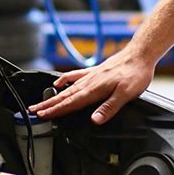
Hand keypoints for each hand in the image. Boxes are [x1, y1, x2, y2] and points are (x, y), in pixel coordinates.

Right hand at [29, 46, 154, 124]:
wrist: (141, 53)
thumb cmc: (135, 73)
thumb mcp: (126, 93)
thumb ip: (109, 107)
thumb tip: (95, 120)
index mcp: (95, 89)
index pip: (71, 103)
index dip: (56, 111)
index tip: (41, 116)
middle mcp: (90, 81)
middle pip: (65, 96)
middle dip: (48, 105)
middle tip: (32, 111)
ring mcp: (91, 75)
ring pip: (68, 88)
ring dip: (53, 96)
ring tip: (40, 102)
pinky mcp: (95, 71)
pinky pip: (75, 76)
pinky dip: (65, 80)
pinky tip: (58, 83)